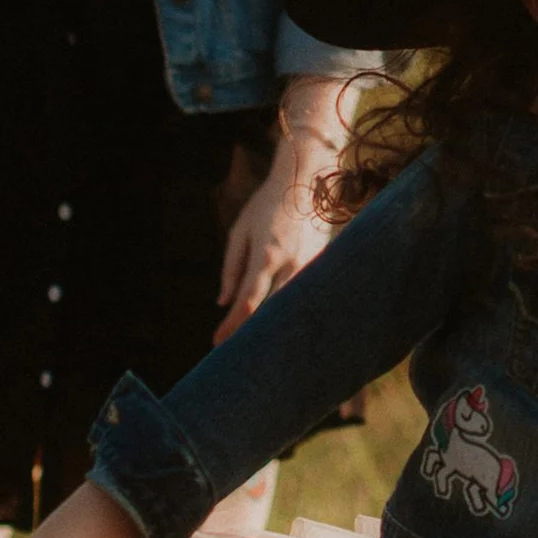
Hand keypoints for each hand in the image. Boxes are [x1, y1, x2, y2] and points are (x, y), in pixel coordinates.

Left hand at [215, 141, 333, 338]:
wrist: (307, 182)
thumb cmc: (267, 205)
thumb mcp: (240, 231)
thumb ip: (231, 267)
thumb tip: (222, 301)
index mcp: (267, 255)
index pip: (248, 301)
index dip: (232, 325)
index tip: (217, 343)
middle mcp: (291, 265)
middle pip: (270, 312)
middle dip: (250, 334)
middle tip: (232, 355)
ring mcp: (309, 267)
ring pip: (289, 309)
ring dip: (272, 328)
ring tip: (256, 349)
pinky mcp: (320, 266)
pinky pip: (302, 297)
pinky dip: (289, 314)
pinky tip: (280, 327)